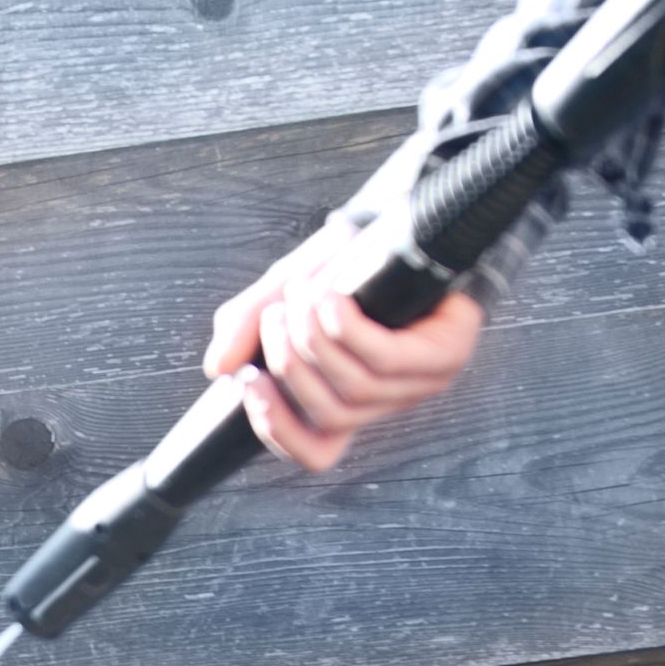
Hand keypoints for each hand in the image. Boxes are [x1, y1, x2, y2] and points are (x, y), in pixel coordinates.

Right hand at [202, 223, 487, 472]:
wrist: (401, 214)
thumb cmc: (346, 262)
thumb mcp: (282, 293)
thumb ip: (246, 327)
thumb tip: (218, 369)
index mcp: (352, 399)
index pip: (318, 452)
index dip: (278, 430)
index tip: (248, 383)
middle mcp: (388, 400)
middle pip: (329, 415)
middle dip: (290, 366)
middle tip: (274, 316)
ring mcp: (422, 381)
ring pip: (354, 388)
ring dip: (315, 342)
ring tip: (299, 296)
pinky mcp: (446, 352)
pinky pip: (383, 358)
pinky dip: (347, 331)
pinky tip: (329, 301)